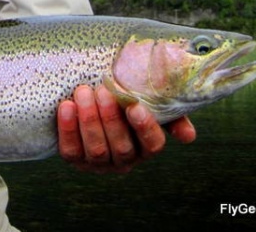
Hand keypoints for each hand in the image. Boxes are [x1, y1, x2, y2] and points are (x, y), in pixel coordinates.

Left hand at [57, 84, 195, 173]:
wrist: (91, 101)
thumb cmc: (124, 101)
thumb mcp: (149, 104)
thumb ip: (170, 115)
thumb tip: (189, 136)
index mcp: (145, 146)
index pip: (153, 145)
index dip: (145, 128)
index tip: (134, 106)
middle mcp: (125, 160)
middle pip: (121, 147)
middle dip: (110, 118)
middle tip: (102, 91)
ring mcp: (98, 163)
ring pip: (96, 149)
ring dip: (89, 120)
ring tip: (83, 92)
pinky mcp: (75, 160)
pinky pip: (71, 150)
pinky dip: (68, 128)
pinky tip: (66, 106)